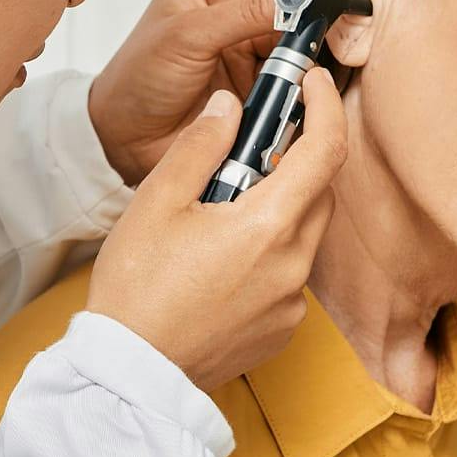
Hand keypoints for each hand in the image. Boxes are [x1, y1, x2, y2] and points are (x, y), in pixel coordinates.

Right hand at [87, 68, 346, 389]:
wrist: (130, 374)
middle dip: (295, 159)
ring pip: (303, 234)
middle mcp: (293, 265)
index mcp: (268, 226)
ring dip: (279, 208)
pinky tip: (223, 259)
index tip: (314, 83)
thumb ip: (201, 146)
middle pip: (318, 192)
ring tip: (221, 209)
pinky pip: (289, 274)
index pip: (326, 150)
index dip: (326, 106)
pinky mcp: (281, 329)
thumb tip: (230, 107)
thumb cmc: (136, 288)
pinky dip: (269, 252)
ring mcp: (291, 303)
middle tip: (250, 147)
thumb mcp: (157, 202)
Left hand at [88, 0, 297, 185]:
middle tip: (329, 23)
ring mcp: (249, 41)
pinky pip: (296, 68)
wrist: (127, 141)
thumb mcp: (187, 37)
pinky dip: (305, 75)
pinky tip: (302, 82)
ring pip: (300, 29)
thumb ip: (244, 13)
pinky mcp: (260, 77)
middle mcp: (232, 4)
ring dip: (309, 43)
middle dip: (312, 4)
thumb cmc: (137, 80)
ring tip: (307, 59)